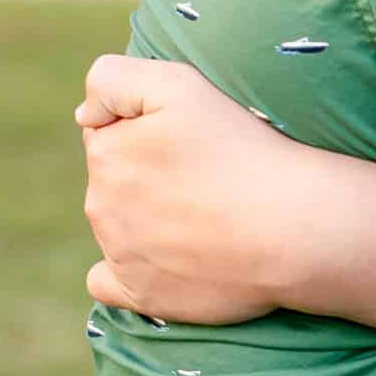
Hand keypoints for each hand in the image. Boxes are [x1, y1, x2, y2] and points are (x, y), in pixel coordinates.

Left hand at [78, 55, 320, 320]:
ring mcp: (121, 254)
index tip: (189, 140)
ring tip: (207, 215)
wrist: (292, 227)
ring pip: (119, 226)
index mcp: (107, 153)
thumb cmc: (242, 151)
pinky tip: (157, 262)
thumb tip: (83, 115)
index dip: (148, 130)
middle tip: (206, 176)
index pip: (109, 133)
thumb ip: (112, 81)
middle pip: (115, 180)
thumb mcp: (177, 85)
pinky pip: (107, 283)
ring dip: (147, 217)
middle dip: (147, 174)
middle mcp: (102, 205)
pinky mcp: (143, 295)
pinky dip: (124, 271)